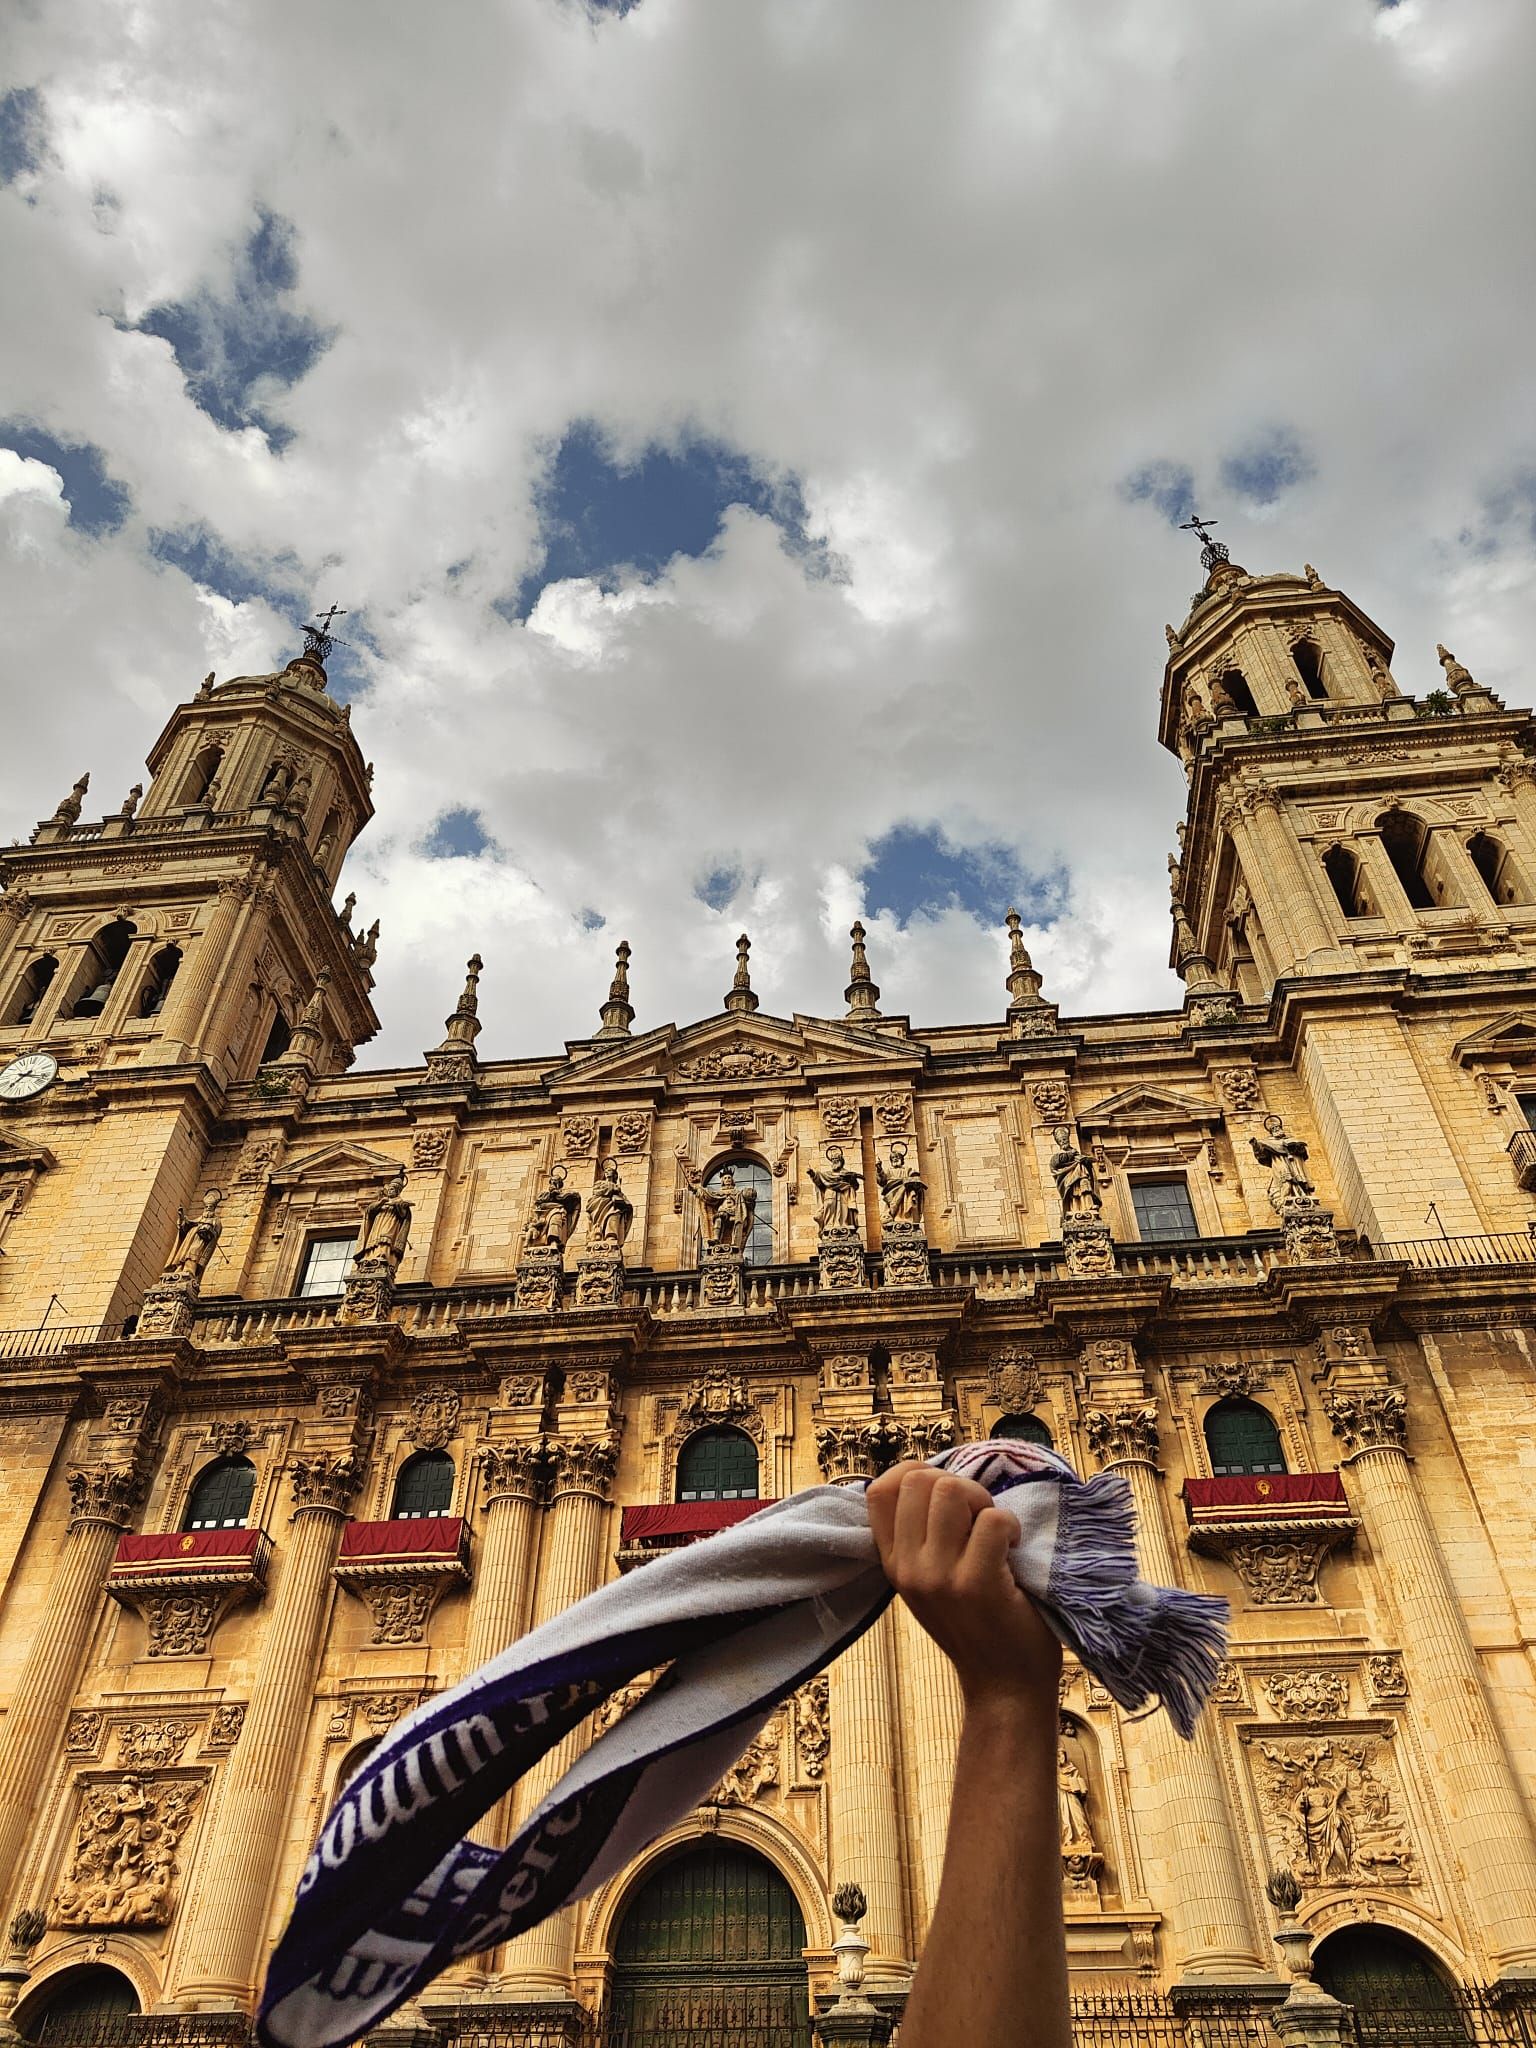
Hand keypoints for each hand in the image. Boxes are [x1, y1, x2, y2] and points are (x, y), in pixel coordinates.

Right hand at [867, 1461, 1060, 1711]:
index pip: (879, 1490)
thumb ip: (920, 1539)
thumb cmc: (975, 1625)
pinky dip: (1011, 1525)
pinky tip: (1014, 1548)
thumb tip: (933, 1479)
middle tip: (979, 1518)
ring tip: (995, 1532)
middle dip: (959, 1486)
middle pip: (919, 1480)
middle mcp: (908, 1568)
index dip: (916, 1473)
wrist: (1003, 1686)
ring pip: (952, 1490)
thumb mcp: (929, 1583)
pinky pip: (992, 1520)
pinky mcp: (977, 1584)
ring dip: (984, 1502)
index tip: (947, 1495)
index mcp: (893, 1564)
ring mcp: (940, 1577)